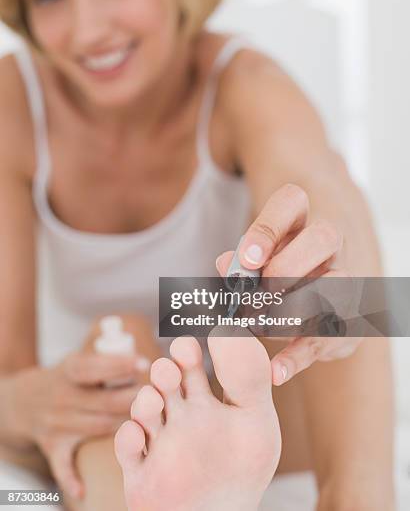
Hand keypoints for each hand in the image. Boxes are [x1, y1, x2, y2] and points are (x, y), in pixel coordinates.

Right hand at [13, 351, 139, 498]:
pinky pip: (62, 466)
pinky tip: (83, 492)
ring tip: (147, 424)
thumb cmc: (68, 379)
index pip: (97, 367)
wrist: (25, 400)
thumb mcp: (80, 362)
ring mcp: (57, 423)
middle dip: (133, 400)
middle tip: (157, 398)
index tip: (145, 363)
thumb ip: (107, 363)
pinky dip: (70, 479)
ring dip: (124, 427)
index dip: (121, 365)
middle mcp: (62, 396)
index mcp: (71, 370)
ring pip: (98, 428)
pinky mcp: (53, 446)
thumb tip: (145, 365)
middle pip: (105, 401)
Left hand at [216, 183, 361, 384]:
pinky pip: (325, 338)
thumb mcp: (253, 265)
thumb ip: (238, 263)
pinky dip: (297, 357)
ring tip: (258, 326)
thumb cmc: (274, 277)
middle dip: (286, 266)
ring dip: (291, 309)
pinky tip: (276, 371)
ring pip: (334, 286)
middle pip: (324, 237)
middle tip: (256, 294)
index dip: (269, 226)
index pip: (292, 201)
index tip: (247, 258)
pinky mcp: (345, 323)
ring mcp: (344, 282)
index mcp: (299, 223)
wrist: (316, 308)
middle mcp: (329, 246)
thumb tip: (227, 264)